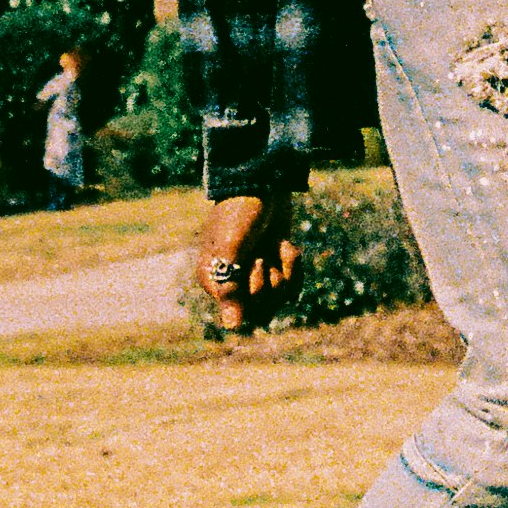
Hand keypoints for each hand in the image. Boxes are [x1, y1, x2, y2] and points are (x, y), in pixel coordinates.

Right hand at [200, 189, 299, 335]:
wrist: (263, 181)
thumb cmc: (241, 211)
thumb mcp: (232, 248)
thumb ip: (230, 287)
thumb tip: (233, 327)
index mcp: (213, 279)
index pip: (240, 311)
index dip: (253, 288)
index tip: (253, 260)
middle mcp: (232, 281)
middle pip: (262, 308)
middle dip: (271, 280)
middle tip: (263, 253)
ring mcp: (255, 273)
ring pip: (279, 297)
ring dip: (284, 270)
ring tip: (277, 246)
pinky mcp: (275, 264)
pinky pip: (291, 285)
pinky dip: (293, 265)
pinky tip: (286, 245)